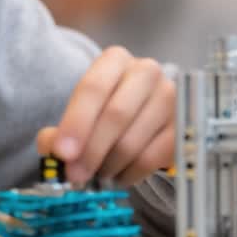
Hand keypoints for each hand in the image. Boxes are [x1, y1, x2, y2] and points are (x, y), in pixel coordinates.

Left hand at [36, 46, 174, 185]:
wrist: (142, 112)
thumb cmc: (104, 110)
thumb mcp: (78, 113)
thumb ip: (58, 132)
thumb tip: (53, 151)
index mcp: (115, 60)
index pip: (93, 88)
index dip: (76, 123)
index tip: (62, 153)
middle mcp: (146, 72)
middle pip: (116, 115)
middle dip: (91, 151)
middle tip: (75, 175)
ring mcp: (170, 99)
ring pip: (133, 141)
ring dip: (108, 166)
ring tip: (95, 175)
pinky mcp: (182, 128)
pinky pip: (152, 159)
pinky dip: (130, 174)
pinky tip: (117, 176)